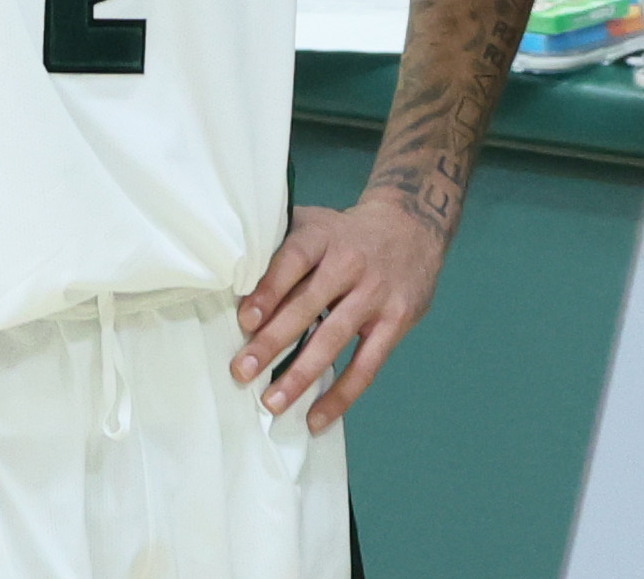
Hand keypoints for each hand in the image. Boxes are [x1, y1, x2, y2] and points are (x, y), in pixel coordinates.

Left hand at [230, 192, 444, 431]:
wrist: (412, 225)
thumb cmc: (346, 234)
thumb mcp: (316, 224)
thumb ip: (280, 248)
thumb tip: (231, 287)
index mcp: (323, 235)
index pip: (294, 259)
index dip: (269, 289)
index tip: (245, 320)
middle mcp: (349, 262)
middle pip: (308, 304)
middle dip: (273, 341)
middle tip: (242, 372)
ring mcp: (375, 293)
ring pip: (333, 339)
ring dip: (301, 375)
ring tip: (272, 403)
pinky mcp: (396, 321)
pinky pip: (366, 365)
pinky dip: (341, 395)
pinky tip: (316, 418)